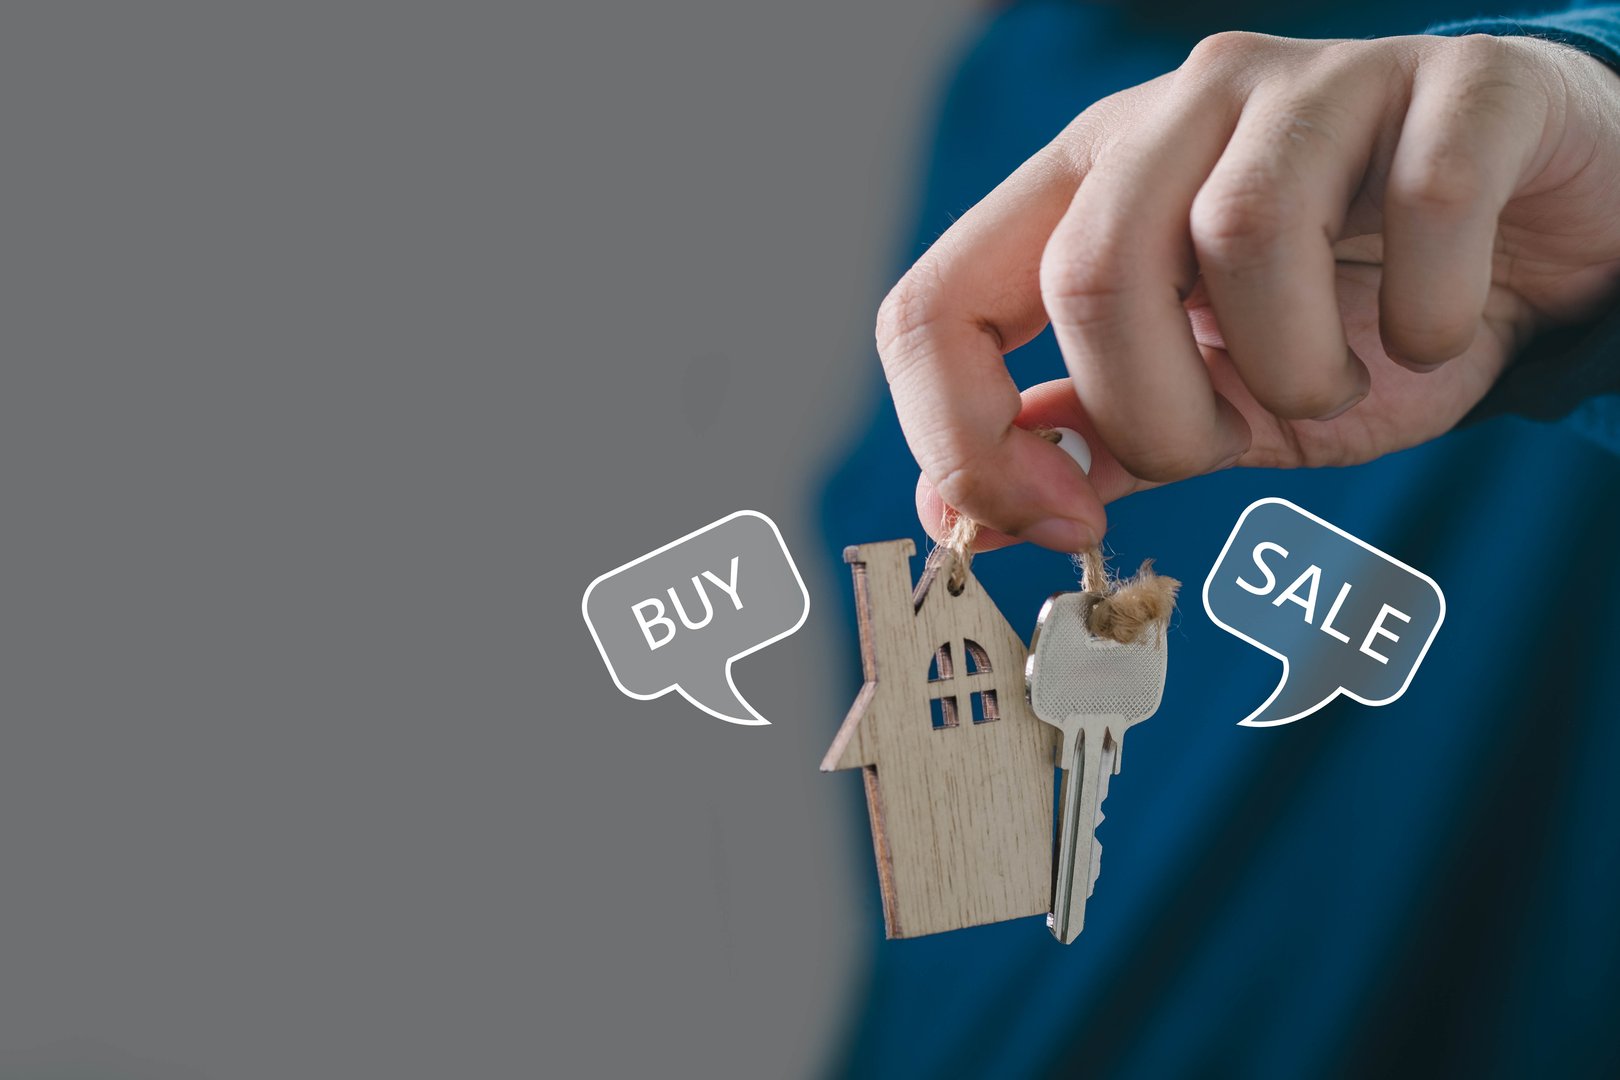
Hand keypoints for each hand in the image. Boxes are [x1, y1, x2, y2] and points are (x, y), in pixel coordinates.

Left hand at [877, 32, 1619, 551]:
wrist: (1537, 244)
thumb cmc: (1356, 317)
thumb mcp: (1205, 400)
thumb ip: (1084, 443)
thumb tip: (949, 518)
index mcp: (1084, 187)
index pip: (935, 304)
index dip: (970, 440)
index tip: (1064, 525)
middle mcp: (1176, 112)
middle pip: (1089, 276)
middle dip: (1161, 418)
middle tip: (1237, 438)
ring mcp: (1311, 85)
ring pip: (1241, 234)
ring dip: (1295, 370)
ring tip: (1337, 378)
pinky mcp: (1456, 81)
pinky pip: (1425, 201)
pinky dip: (1428, 312)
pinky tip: (1435, 328)